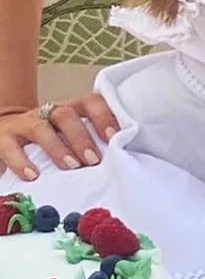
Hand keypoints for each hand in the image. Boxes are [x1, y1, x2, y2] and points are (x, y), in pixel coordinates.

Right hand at [0, 96, 119, 180]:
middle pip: (66, 115)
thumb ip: (89, 143)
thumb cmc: (49, 140)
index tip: (115, 136)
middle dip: (81, 137)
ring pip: (40, 127)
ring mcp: (24, 123)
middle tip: (93, 160)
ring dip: (57, 147)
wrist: (5, 135)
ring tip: (71, 167)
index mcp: (70, 109)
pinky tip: (33, 176)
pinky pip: (10, 147)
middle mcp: (47, 112)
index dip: (104, 116)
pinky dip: (21, 161)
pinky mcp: (3, 138)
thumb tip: (119, 159)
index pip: (90, 102)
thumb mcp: (68, 137)